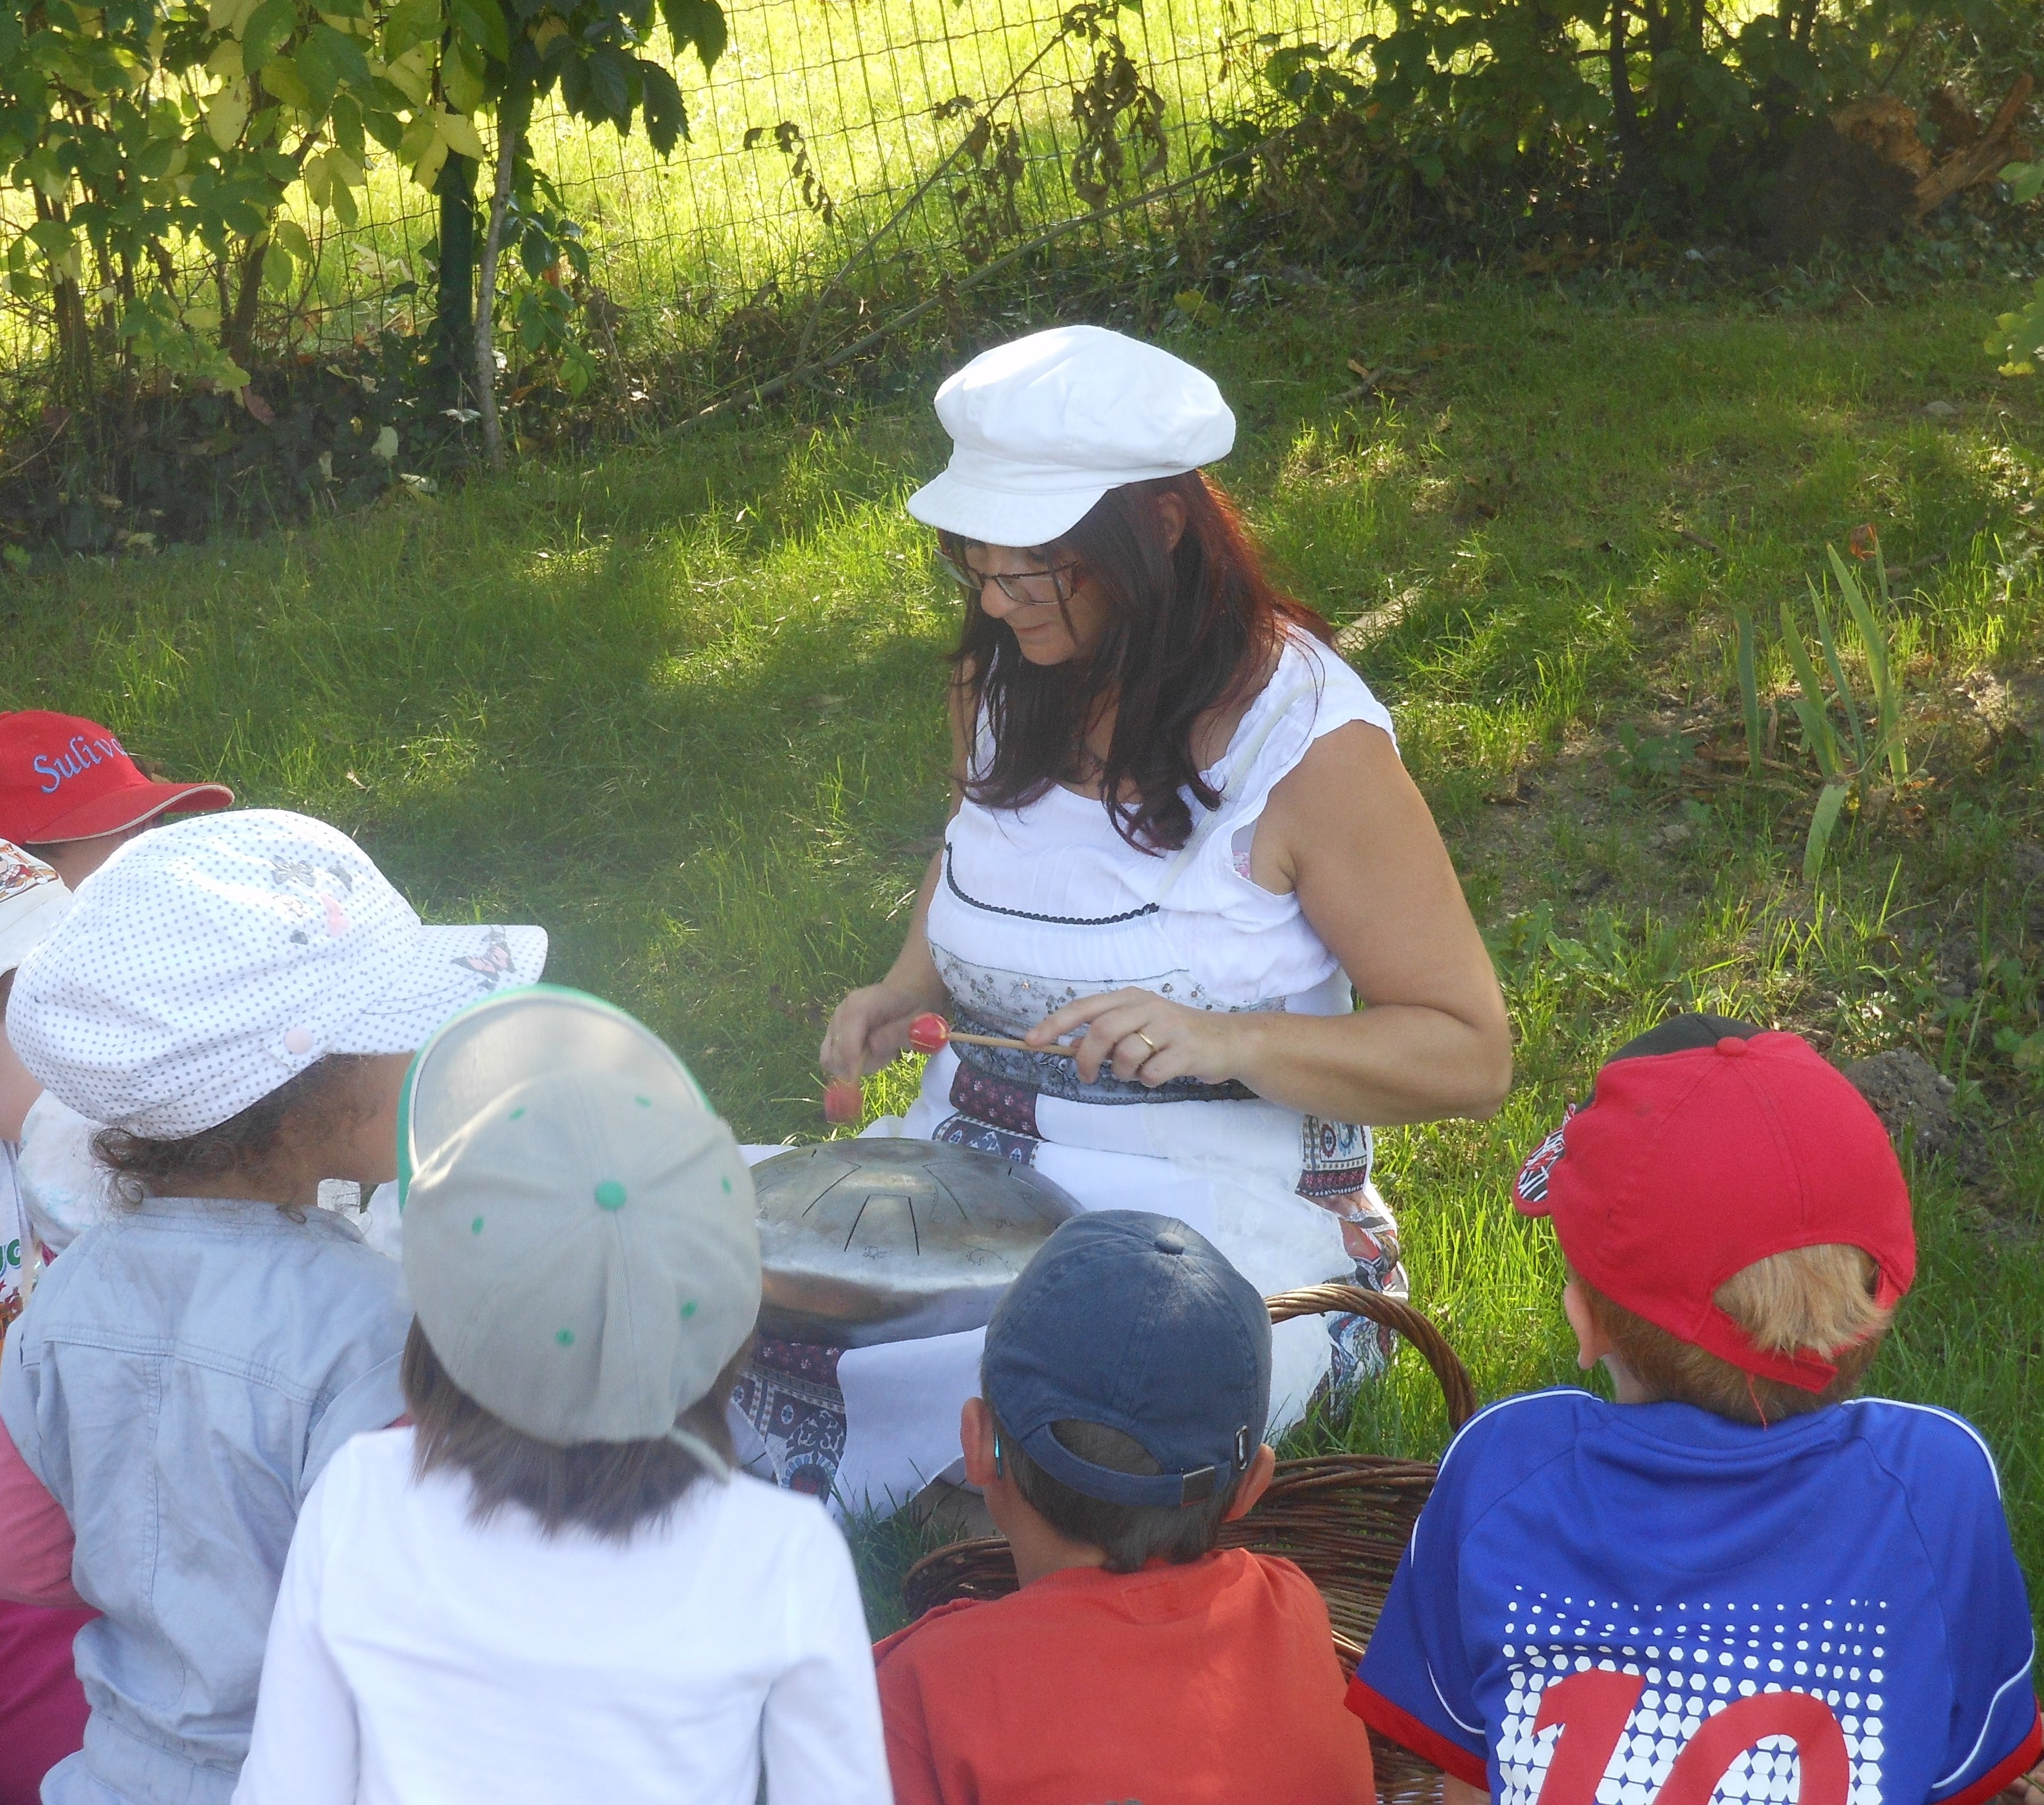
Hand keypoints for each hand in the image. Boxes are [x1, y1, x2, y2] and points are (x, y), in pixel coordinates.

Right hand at [821, 983, 937, 1078]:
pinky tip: (868, 1053)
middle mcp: (842, 1010)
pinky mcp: (833, 1031)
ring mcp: (835, 1020)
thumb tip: (873, 1047)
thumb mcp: (915, 1021)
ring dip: (853, 1066)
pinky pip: (830, 1056)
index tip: (858, 1080)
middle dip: (859, 1064)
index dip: (851, 1061)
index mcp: (861, 1004)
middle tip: (887, 1056)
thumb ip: (896, 1033)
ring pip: (830, 1057)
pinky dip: (847, 1063)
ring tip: (880, 1053)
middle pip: (836, 1051)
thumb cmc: (913, 1007)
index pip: (847, 1036)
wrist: (904, 992)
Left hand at [1027, 988, 1247, 1087]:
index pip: (1085, 1007)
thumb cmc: (1174, 1035)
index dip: (1056, 1023)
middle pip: (1102, 1031)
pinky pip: (1151, 1073)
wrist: (1227, 1041)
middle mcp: (1148, 1006)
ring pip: (1126, 1054)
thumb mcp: (1139, 1026)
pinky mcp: (1186, 1050)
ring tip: (1135, 1072)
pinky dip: (1147, 1081)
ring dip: (1122, 1072)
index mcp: (1131, 998)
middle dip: (1086, 1058)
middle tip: (1084, 1076)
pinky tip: (1158, 1075)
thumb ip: (1108, 1033)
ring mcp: (1169, 1027)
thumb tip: (1072, 1046)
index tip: (1032, 1040)